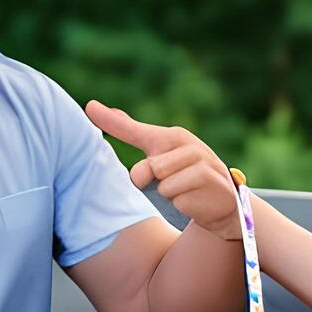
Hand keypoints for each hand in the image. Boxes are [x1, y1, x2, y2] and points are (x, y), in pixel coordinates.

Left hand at [84, 100, 241, 239]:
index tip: (88, 107)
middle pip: (147, 169)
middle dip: (153, 182)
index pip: (134, 130)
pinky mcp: (210, 182)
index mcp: (173, 137)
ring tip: (186, 190)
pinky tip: (197, 198)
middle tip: (172, 182)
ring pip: (163, 186)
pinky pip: (178, 199)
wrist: (223, 200)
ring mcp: (202, 162)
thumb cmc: (186, 175)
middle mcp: (188, 144)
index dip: (110, 120)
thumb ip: (134, 134)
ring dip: (170, 194)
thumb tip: (104, 109)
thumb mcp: (162, 154)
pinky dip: (183, 203)